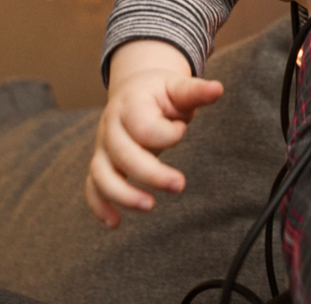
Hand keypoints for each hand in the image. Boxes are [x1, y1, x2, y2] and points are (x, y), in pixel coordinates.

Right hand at [86, 42, 222, 227]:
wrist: (134, 89)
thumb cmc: (160, 92)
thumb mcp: (177, 87)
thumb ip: (196, 91)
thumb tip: (218, 89)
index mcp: (130, 104)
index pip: (143, 127)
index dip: (167, 134)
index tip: (181, 128)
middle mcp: (111, 126)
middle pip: (123, 155)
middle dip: (151, 174)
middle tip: (179, 185)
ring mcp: (102, 146)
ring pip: (102, 175)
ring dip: (123, 195)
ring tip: (150, 206)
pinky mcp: (101, 162)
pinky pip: (92, 187)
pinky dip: (100, 206)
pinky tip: (115, 222)